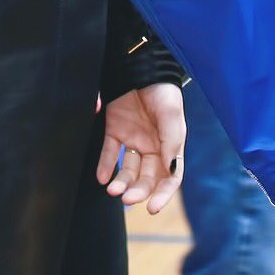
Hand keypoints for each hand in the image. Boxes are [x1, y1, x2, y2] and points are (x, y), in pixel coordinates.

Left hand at [97, 81, 185, 213]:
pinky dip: (105, 165)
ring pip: (127, 170)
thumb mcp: (171, 117)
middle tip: (127, 198)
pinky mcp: (115, 129)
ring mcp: (133, 139)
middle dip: (138, 191)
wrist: (142, 65)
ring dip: (121, 183)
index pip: (168, 178)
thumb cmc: (163, 92)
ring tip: (112, 190)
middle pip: (146, 178)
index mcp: (170, 146)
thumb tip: (170, 172)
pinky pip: (110, 152)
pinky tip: (102, 177)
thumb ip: (172, 144)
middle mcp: (151, 147)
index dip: (162, 195)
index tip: (152, 209)